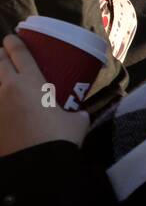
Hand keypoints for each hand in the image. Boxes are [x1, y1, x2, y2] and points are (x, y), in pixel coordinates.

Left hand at [0, 35, 89, 156]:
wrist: (37, 167)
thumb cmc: (59, 140)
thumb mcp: (76, 122)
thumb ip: (76, 112)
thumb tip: (78, 113)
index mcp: (31, 83)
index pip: (18, 53)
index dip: (15, 42)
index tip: (13, 38)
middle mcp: (7, 88)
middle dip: (1, 55)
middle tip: (6, 55)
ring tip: (4, 78)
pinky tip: (4, 103)